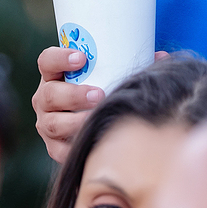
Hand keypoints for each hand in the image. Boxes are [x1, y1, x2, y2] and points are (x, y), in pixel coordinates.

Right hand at [32, 48, 170, 161]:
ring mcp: (46, 123)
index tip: (83, 57)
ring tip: (98, 118)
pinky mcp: (53, 147)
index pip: (47, 61)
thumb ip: (130, 63)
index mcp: (55, 75)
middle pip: (49, 94)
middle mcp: (44, 99)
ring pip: (52, 123)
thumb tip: (161, 56)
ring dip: (75, 121)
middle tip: (99, 94)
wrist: (91, 121)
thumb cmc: (101, 87)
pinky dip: (76, 147)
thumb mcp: (109, 73)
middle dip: (73, 95)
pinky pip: (59, 150)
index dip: (60, 57)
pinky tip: (94, 142)